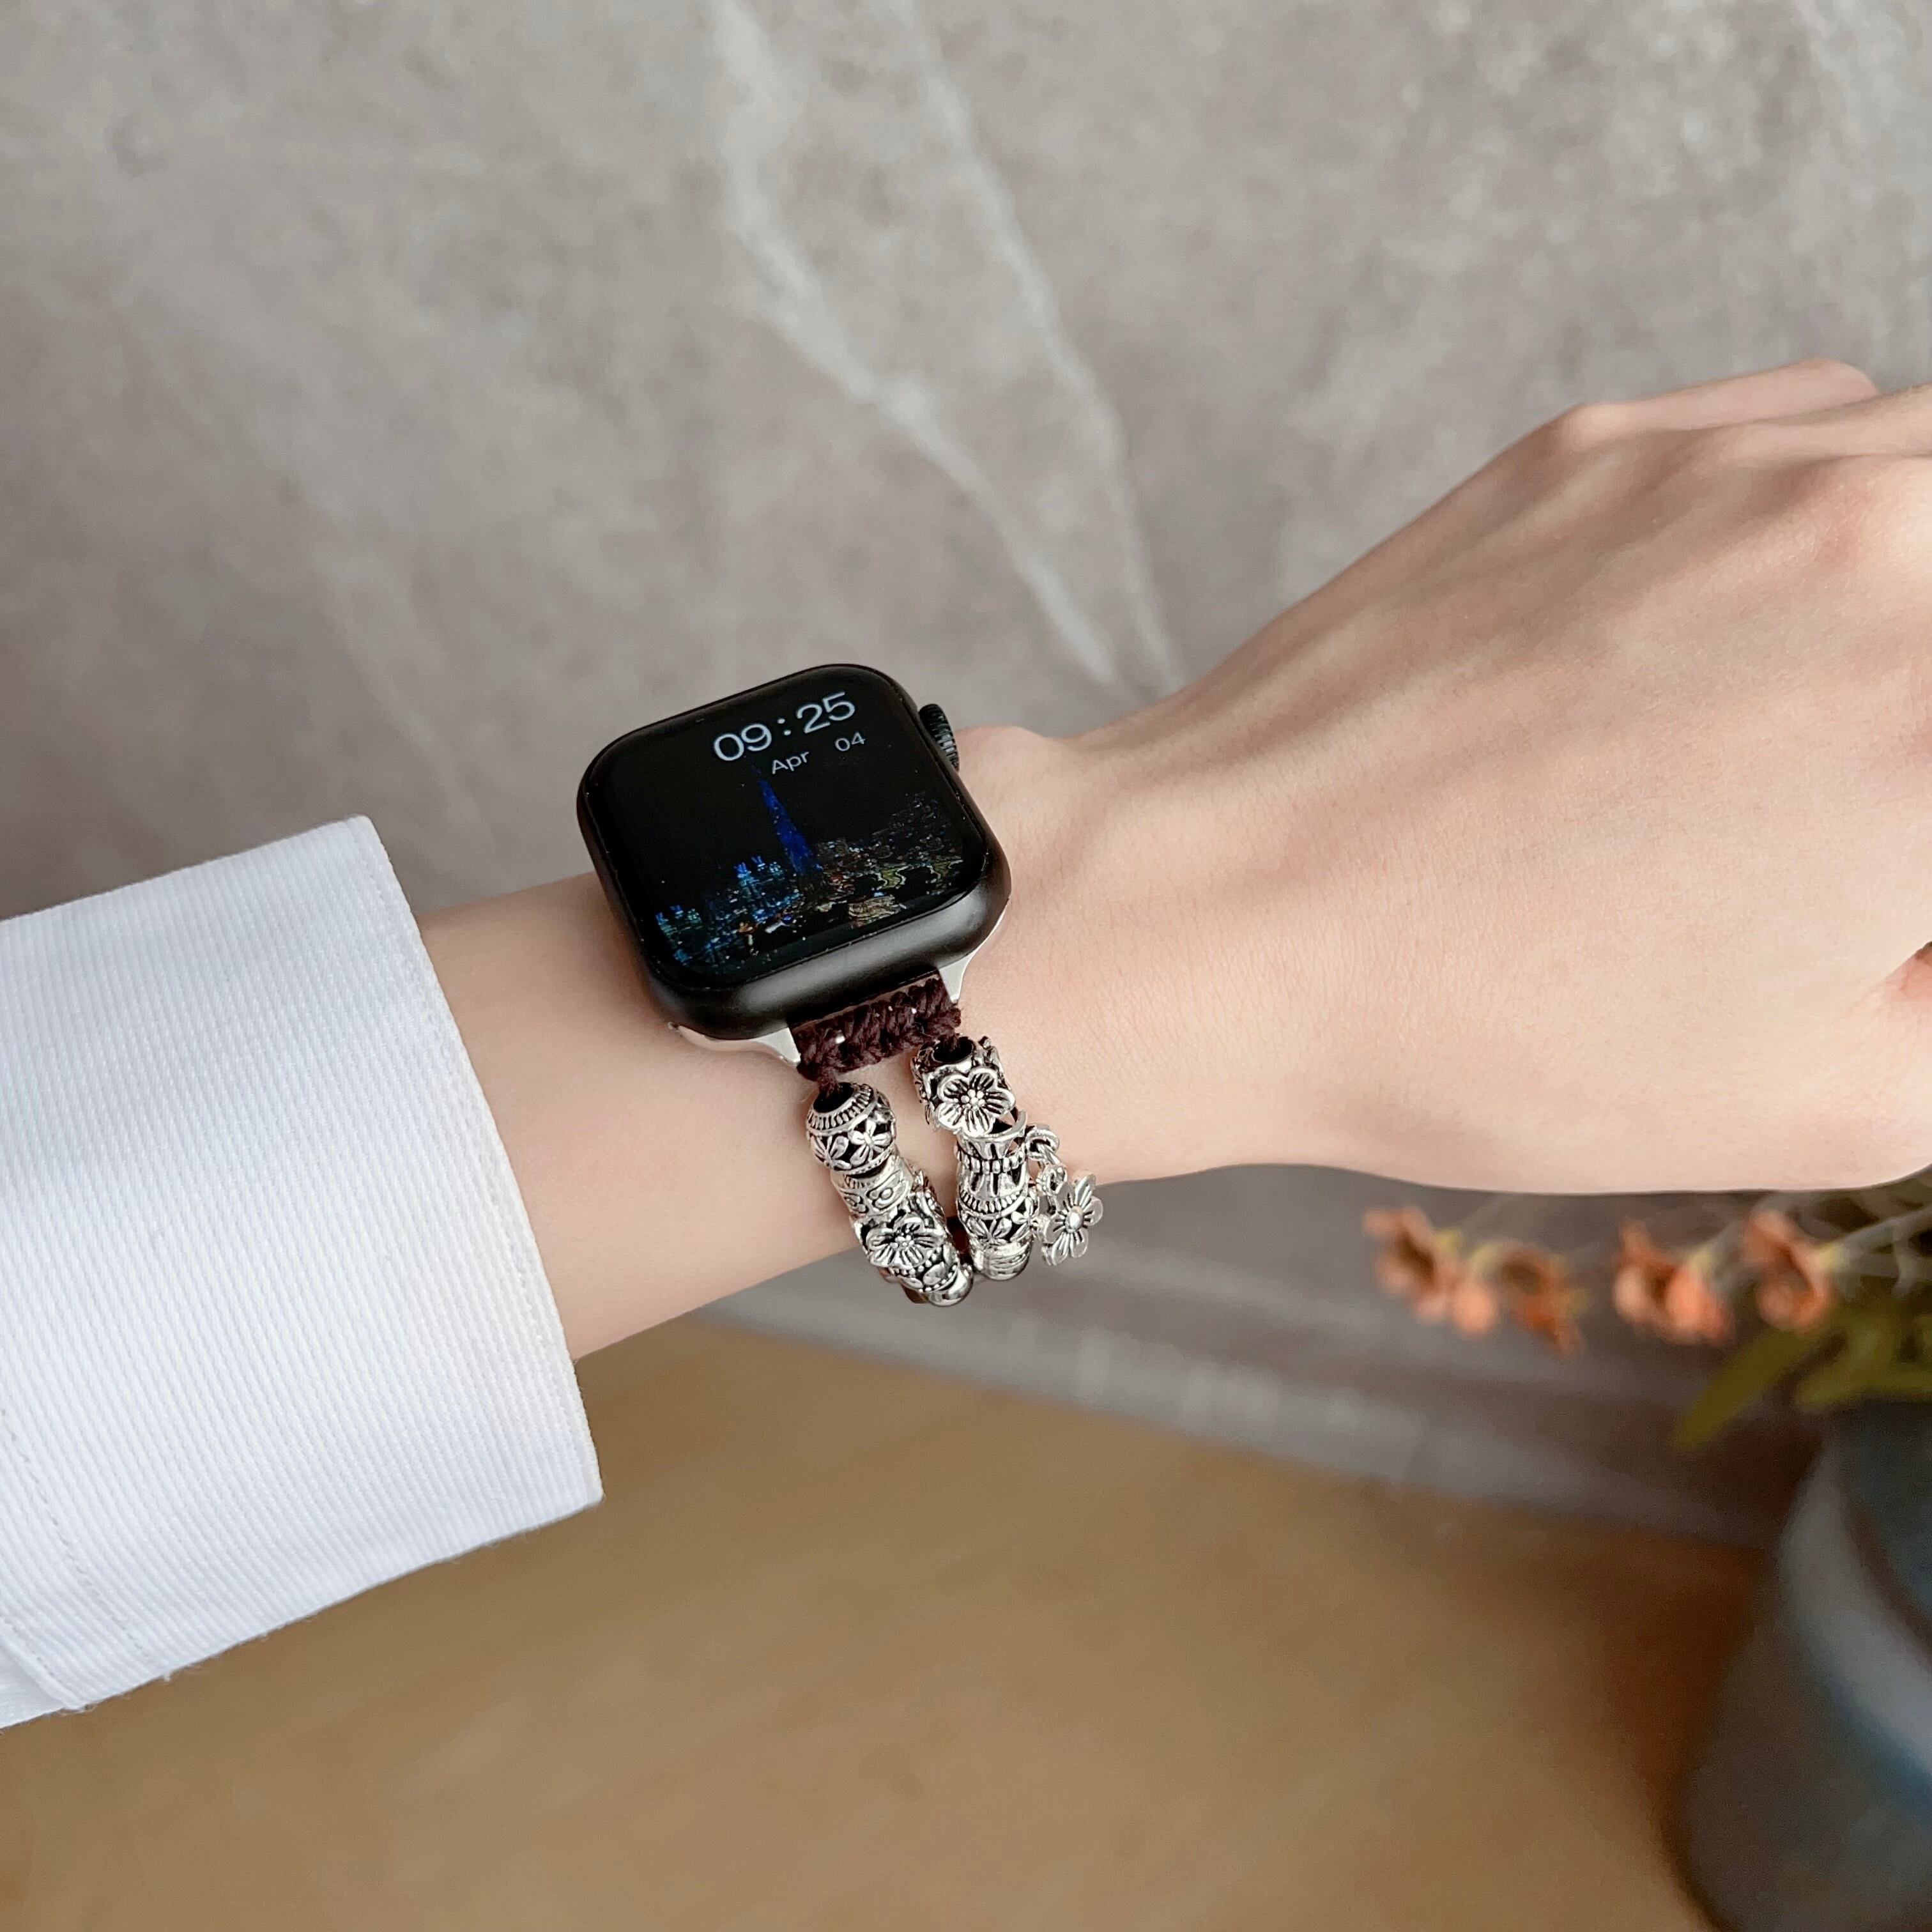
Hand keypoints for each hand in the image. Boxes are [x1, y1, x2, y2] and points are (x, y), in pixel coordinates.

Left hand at [963, 360, 1931, 1195]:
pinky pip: (1815, 426)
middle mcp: (1875, 537)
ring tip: (1824, 719)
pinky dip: (1840, 509)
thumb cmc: (1496, 1032)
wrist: (1221, 915)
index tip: (1887, 879)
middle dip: (1922, 714)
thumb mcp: (1835, 1095)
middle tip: (1866, 801)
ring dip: (1917, 586)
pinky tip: (1750, 625)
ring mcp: (1726, 462)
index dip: (1924, 853)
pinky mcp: (1602, 438)